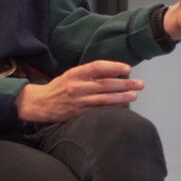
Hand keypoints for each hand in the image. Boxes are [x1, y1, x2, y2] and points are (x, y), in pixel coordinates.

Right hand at [16, 59, 143, 122]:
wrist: (40, 104)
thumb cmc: (59, 87)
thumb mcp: (71, 75)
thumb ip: (90, 74)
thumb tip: (114, 72)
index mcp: (75, 73)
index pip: (97, 67)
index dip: (114, 66)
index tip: (127, 68)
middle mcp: (77, 86)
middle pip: (105, 84)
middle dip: (125, 84)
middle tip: (140, 84)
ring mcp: (78, 100)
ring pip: (104, 98)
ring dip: (122, 97)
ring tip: (135, 95)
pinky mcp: (78, 113)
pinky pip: (99, 110)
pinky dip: (112, 107)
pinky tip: (123, 105)